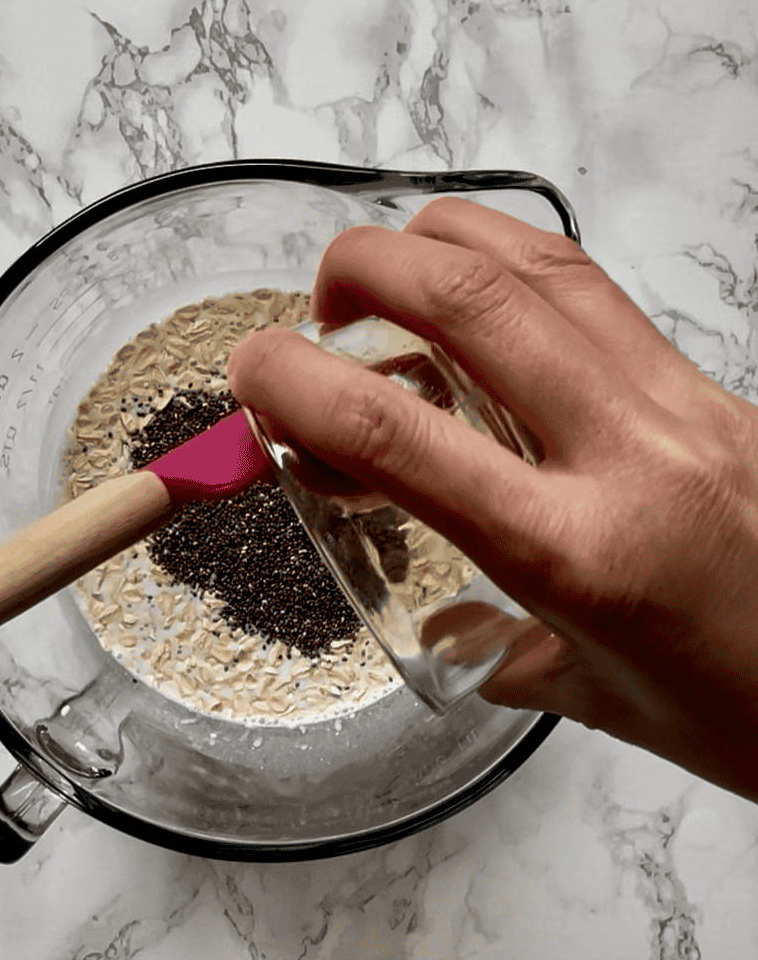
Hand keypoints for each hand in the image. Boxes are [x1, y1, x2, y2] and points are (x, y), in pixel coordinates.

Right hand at [228, 198, 757, 797]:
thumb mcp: (588, 698)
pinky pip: (597, 293)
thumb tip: (444, 619)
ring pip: (541, 263)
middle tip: (320, 311)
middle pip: (470, 294)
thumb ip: (497, 647)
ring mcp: (680, 404)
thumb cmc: (740, 714)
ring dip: (438, 245)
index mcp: (574, 554)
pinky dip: (516, 268)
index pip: (400, 436)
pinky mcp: (711, 385)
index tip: (250, 369)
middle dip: (362, 267)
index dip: (297, 381)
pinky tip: (482, 303)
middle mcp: (627, 454)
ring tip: (388, 287)